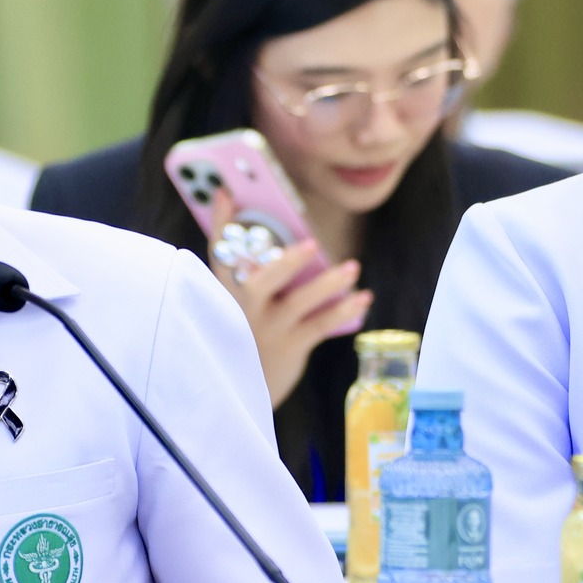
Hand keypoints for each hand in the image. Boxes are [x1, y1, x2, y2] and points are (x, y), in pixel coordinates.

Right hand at [206, 192, 372, 407]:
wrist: (239, 389)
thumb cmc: (243, 332)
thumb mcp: (235, 302)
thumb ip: (251, 268)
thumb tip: (282, 234)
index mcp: (223, 291)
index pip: (219, 253)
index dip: (221, 224)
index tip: (226, 193)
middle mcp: (241, 310)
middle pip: (261, 281)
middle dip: (286, 262)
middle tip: (311, 245)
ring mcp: (266, 329)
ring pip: (299, 302)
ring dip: (328, 283)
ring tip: (352, 267)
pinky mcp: (289, 346)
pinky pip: (320, 324)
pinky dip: (343, 310)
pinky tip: (363, 298)